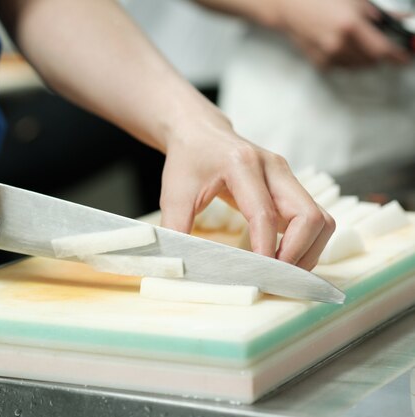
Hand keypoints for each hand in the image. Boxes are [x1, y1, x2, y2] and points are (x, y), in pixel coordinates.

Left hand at [159, 113, 334, 270]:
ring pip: (320, 219)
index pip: (265, 213)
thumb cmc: (188, 161)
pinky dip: (306, 244)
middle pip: (309, 215)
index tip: (259, 276)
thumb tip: (177, 265)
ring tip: (281, 273)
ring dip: (308, 251)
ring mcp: (287, 177)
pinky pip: (313, 219)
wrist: (200, 132)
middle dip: (298, 253)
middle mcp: (274, 168)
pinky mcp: (291, 188)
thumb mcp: (173, 194)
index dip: (266, 249)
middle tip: (274, 278)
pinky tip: (283, 259)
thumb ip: (175, 229)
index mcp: (242, 164)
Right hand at [272, 0, 409, 67]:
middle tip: (381, 45)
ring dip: (364, 59)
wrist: (291, 7)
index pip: (381, 49)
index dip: (396, 56)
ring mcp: (326, 55)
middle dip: (379, 55)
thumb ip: (381, 14)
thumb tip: (400, 20)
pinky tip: (344, 47)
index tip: (403, 59)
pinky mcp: (318, 61)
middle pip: (370, 61)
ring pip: (356, 67)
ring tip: (360, 43)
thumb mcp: (356, 1)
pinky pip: (341, 67)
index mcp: (350, 26)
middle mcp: (338, 44)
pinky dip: (348, 60)